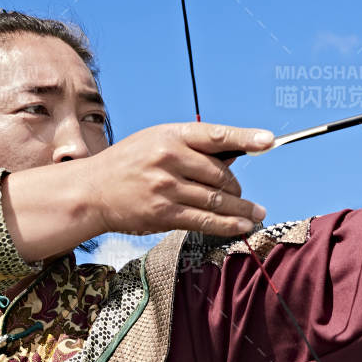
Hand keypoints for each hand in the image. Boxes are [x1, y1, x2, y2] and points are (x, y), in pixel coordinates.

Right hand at [75, 123, 272, 237]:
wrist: (92, 190)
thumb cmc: (130, 164)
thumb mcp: (157, 141)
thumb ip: (193, 146)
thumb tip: (237, 155)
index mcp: (171, 135)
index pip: (216, 135)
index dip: (246, 137)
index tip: (269, 141)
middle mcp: (169, 158)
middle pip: (222, 175)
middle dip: (237, 188)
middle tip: (242, 196)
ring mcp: (166, 187)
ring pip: (218, 201)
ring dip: (242, 210)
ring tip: (256, 214)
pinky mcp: (163, 214)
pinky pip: (206, 221)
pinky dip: (228, 226)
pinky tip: (242, 226)